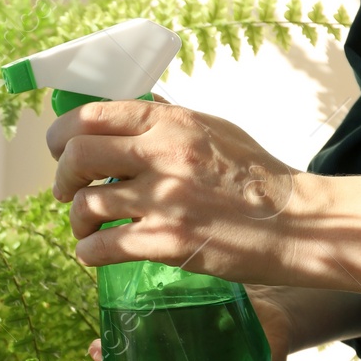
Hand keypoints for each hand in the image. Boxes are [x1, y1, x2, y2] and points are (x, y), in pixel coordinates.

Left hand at [47, 100, 312, 285]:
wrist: (300, 224)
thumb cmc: (257, 177)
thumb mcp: (215, 129)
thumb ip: (169, 119)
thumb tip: (132, 105)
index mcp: (171, 122)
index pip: (91, 115)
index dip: (62, 135)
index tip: (60, 152)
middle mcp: (163, 154)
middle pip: (77, 156)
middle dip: (62, 178)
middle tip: (68, 193)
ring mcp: (164, 199)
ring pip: (84, 204)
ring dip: (76, 220)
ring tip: (87, 229)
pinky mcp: (166, 241)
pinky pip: (100, 246)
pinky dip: (88, 253)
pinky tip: (95, 254)